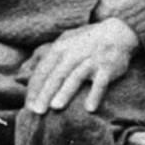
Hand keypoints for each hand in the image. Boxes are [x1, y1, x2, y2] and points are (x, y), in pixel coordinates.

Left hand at [21, 17, 138, 115]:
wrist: (118, 32)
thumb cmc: (87, 41)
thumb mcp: (64, 41)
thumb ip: (46, 54)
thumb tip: (26, 68)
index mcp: (61, 48)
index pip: (44, 70)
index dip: (35, 88)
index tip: (28, 105)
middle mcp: (74, 53)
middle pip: (56, 75)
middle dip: (45, 93)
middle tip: (37, 111)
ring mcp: (91, 60)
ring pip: (75, 77)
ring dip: (65, 92)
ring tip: (55, 107)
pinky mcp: (107, 67)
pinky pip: (101, 82)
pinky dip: (95, 94)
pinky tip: (89, 108)